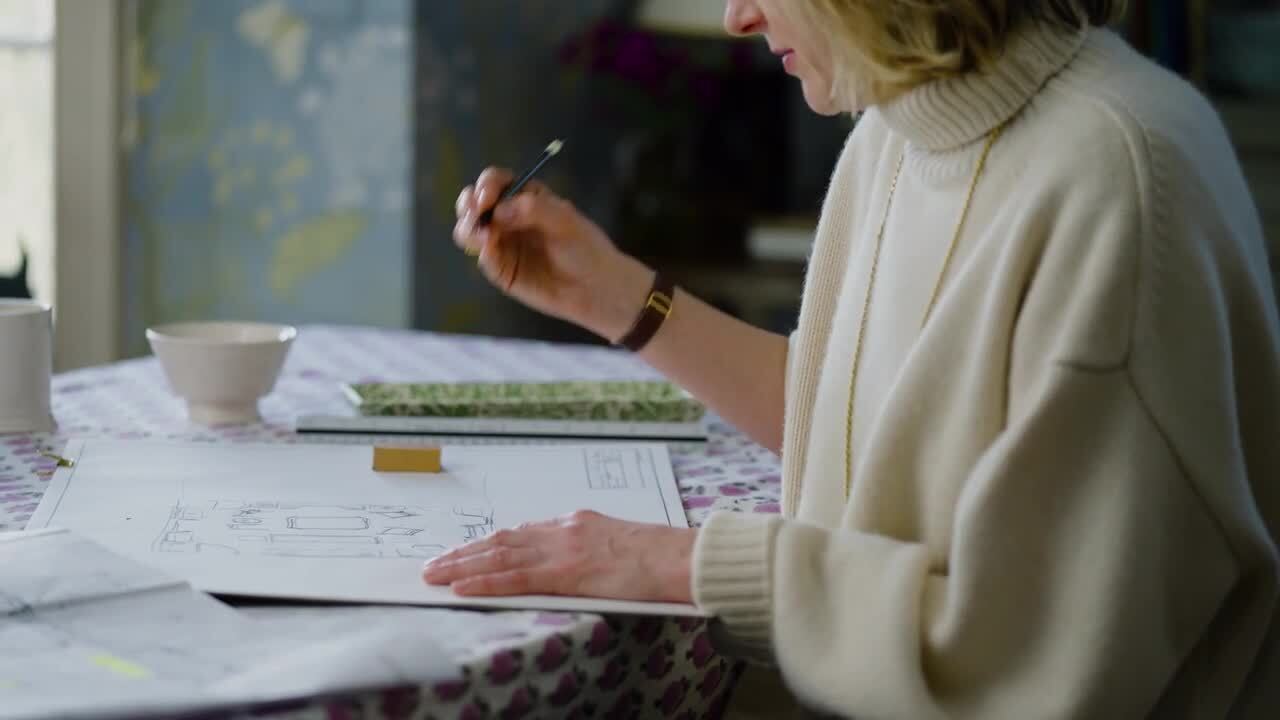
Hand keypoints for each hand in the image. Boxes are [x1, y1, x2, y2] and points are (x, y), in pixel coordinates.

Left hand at [422, 510, 696, 603]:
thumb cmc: (662, 558)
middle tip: (434, 564)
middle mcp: (564, 530)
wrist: (681, 559)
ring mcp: (564, 549)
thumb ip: (590, 550)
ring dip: (462, 566)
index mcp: (577, 523)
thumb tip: (575, 567)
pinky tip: (461, 587)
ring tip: (434, 575)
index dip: (489, 543)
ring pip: (500, 556)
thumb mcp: (619, 546)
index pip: (522, 533)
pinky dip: (484, 581)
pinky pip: (515, 577)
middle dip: (465, 553)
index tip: (466, 551)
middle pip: (502, 540)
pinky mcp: (566, 571)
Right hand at [454, 168, 653, 341]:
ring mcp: (502, 243)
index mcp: (525, 197)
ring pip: (470, 229)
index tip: (487, 198)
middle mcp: (508, 217)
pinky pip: (483, 257)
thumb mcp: (565, 220)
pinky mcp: (501, 269)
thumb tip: (499, 210)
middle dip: (468, 205)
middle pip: (474, 203)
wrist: (595, 288)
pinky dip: (482, 252)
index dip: (486, 185)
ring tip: (482, 236)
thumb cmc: (585, 248)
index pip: (495, 182)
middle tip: (475, 214)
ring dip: (468, 229)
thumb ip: (533, 209)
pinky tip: (490, 251)